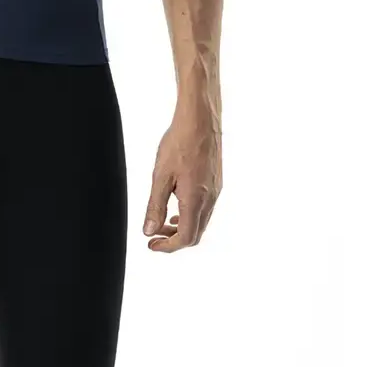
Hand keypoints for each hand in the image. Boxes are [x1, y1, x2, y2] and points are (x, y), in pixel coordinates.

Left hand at [143, 111, 221, 252]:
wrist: (200, 120)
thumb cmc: (180, 143)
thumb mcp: (160, 176)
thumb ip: (155, 206)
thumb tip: (149, 230)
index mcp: (196, 200)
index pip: (186, 238)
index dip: (167, 247)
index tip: (151, 244)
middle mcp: (210, 199)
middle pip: (195, 234)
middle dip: (174, 240)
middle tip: (154, 236)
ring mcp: (216, 191)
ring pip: (201, 222)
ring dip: (182, 228)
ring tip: (163, 221)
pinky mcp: (216, 183)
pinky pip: (205, 209)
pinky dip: (190, 215)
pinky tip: (178, 205)